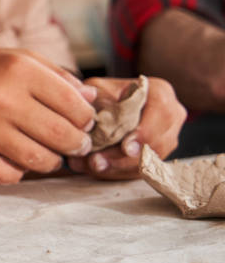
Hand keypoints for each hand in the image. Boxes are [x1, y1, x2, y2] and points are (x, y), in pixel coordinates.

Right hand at [0, 49, 96, 184]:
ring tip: (50, 152)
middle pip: (61, 136)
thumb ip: (61, 78)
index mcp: (18, 70)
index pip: (74, 105)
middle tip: (75, 143)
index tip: (84, 123)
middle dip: (77, 144)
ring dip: (53, 161)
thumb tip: (94, 100)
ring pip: (39, 161)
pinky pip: (9, 176)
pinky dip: (20, 172)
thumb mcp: (23, 60)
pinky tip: (18, 158)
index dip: (87, 119)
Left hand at [67, 76, 185, 179]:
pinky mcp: (157, 156)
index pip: (161, 114)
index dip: (145, 133)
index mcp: (161, 94)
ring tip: (90, 166)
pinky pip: (142, 170)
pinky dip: (117, 172)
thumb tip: (94, 122)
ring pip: (150, 161)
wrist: (106, 102)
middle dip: (124, 157)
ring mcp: (166, 139)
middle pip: (157, 143)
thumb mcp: (98, 90)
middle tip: (97, 162)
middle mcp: (171, 117)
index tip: (126, 148)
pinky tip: (94, 170)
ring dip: (118, 168)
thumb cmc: (103, 93)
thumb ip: (98, 103)